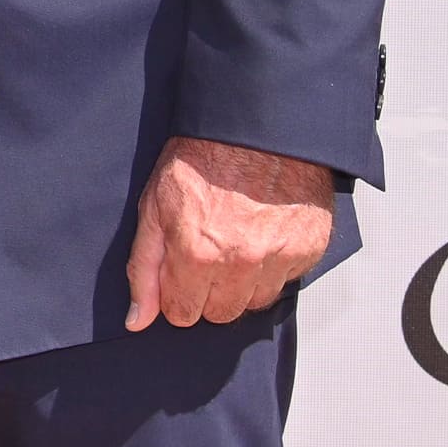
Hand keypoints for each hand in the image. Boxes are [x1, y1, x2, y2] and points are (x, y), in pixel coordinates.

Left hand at [124, 135, 335, 329]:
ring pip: (254, 302)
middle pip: (220, 314)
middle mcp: (240, 262)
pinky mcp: (308, 249)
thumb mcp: (153, 207)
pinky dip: (273, 266)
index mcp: (197, 254)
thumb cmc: (201, 159)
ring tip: (236, 240)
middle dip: (208, 290)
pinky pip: (286, 281)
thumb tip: (139, 319)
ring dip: (242, 282)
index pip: (182, 314)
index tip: (180, 269)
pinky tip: (261, 234)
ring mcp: (279, 257)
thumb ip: (143, 269)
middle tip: (208, 251)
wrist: (254, 127)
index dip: (177, 292)